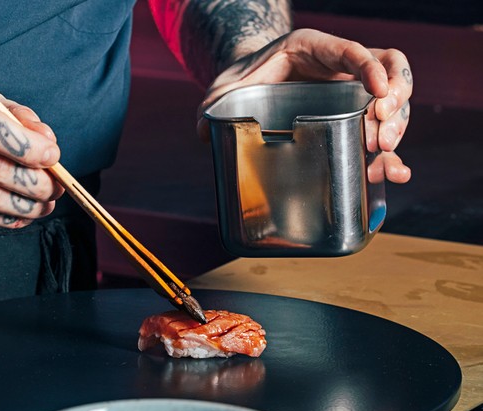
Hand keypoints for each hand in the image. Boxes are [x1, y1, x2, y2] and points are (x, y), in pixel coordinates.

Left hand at [198, 28, 411, 183]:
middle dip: (395, 101)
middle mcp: (339, 68)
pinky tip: (394, 172)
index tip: (378, 92)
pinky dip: (391, 150)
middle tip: (380, 132)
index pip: (350, 50)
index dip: (369, 67)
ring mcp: (350, 92)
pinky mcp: (351, 119)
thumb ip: (212, 105)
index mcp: (312, 48)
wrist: (250, 87)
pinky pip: (380, 130)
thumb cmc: (241, 81)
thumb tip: (202, 129)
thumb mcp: (224, 90)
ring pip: (393, 101)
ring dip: (397, 126)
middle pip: (389, 71)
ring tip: (382, 153)